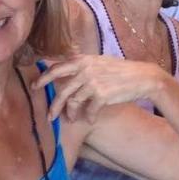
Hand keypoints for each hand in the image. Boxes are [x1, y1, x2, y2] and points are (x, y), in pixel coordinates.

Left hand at [35, 55, 166, 123]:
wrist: (143, 78)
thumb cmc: (122, 71)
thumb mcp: (101, 62)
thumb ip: (84, 65)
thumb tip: (66, 71)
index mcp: (84, 59)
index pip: (56, 68)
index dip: (43, 77)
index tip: (35, 86)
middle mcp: (86, 69)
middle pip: (61, 89)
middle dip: (53, 104)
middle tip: (48, 116)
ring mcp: (93, 82)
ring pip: (73, 102)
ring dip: (71, 113)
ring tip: (71, 120)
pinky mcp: (101, 95)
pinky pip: (88, 110)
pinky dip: (88, 117)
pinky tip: (89, 120)